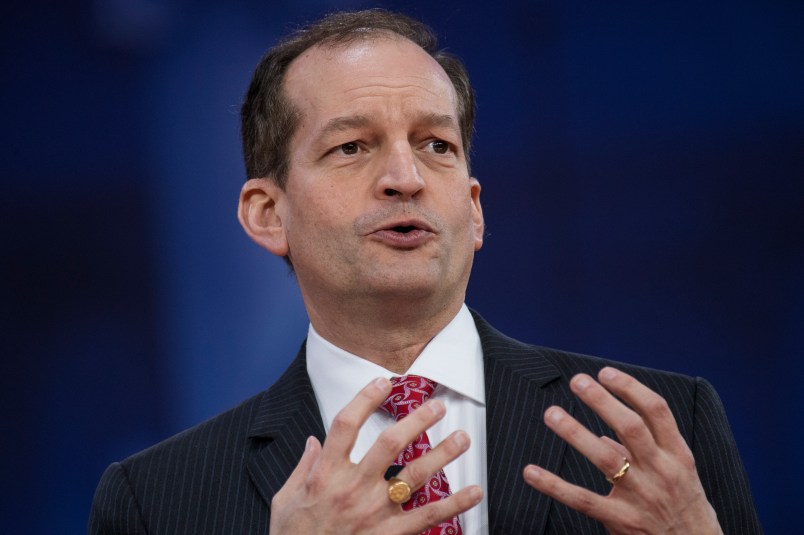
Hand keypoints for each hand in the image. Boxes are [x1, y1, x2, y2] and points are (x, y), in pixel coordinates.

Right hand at [270, 377, 482, 533]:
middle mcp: (351, 488)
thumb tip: (313, 441)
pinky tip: (474, 492)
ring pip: (414, 475)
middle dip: (416, 420)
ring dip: (442, 454)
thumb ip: (301, 466)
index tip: (382, 383)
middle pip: (389, 443)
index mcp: (325, 474)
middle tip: (436, 407)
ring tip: (461, 438)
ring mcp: (373, 512)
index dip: (365, 399)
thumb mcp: (284, 499)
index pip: (345, 425)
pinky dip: (454, 504)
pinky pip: (427, 517)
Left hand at [523, 367, 721, 533]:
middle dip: (603, 401)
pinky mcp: (622, 520)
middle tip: (577, 382)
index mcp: (678, 455)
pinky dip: (554, 485)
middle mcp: (661, 471)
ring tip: (552, 414)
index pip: (657, 411)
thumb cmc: (687, 508)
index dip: (630, 388)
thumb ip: (649, 448)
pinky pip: (583, 499)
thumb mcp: (680, 473)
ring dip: (576, 433)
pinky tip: (532, 472)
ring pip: (606, 458)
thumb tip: (607, 433)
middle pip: (631, 427)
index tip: (606, 373)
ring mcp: (642, 496)